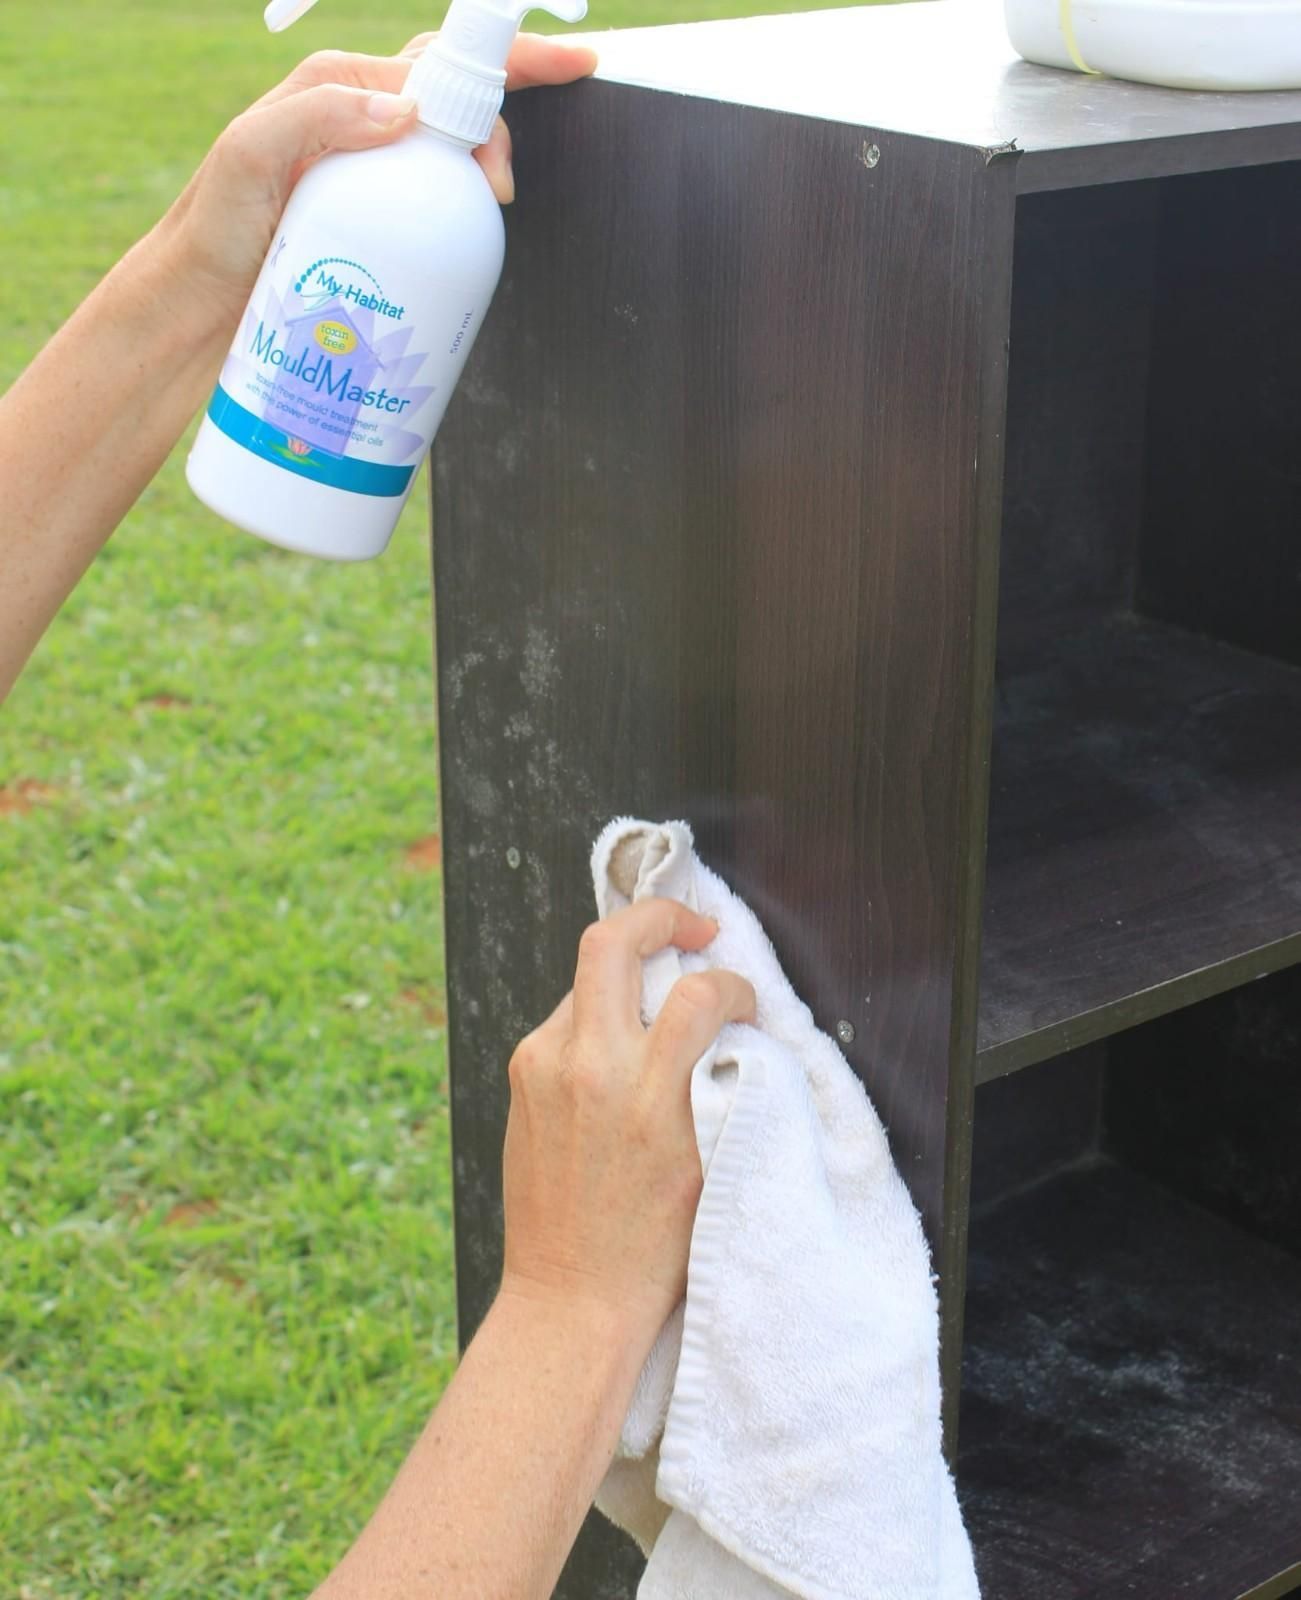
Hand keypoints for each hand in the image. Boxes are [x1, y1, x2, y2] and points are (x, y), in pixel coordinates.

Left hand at [155, 32, 596, 330]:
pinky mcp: (377, 245)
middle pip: (456, 116)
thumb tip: (408, 111)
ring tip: (484, 230)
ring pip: (450, 174)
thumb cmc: (208, 233)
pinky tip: (467, 267)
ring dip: (479, 195)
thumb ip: (318, 113)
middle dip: (498, 140)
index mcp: (335, 93)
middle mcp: (356, 133)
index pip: (434, 66)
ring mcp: (371, 191)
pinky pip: (434, 231)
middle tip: (498, 196)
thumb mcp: (248, 155)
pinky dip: (461, 243)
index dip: (503, 68)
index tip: (568, 70)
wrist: (192, 316)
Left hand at [500, 900, 756, 1352]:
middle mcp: (588, 1070)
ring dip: (626, 972)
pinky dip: (598, 1015)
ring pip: (585, 975)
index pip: (698, 994)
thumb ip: (716, 1084)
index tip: (743, 1001)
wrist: (571, 1297)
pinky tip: (619, 1050)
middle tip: (692, 928)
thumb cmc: (652, 1248)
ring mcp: (543, 1068)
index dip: (733, 985)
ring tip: (657, 1002)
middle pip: (610, 941)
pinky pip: (564, 1017)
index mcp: (648, 1099)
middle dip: (657, 916)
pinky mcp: (522, 1077)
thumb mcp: (709, 1164)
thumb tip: (731, 1029)